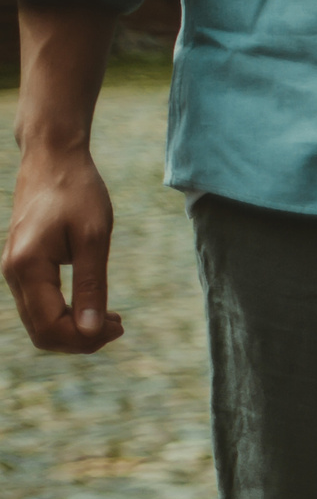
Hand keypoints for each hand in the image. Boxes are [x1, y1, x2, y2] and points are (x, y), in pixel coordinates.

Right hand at [4, 140, 121, 354]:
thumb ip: (92, 287)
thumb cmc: (78, 192)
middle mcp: (13, 273)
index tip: (120, 325)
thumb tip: (92, 330)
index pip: (50, 328)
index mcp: (27, 267)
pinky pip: (41, 307)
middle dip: (81, 339)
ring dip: (76, 329)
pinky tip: (96, 308)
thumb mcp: (94, 239)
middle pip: (42, 333)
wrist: (53, 159)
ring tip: (113, 319)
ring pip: (40, 323)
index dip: (86, 339)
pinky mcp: (24, 267)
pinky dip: (67, 316)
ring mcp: (15, 271)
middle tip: (119, 325)